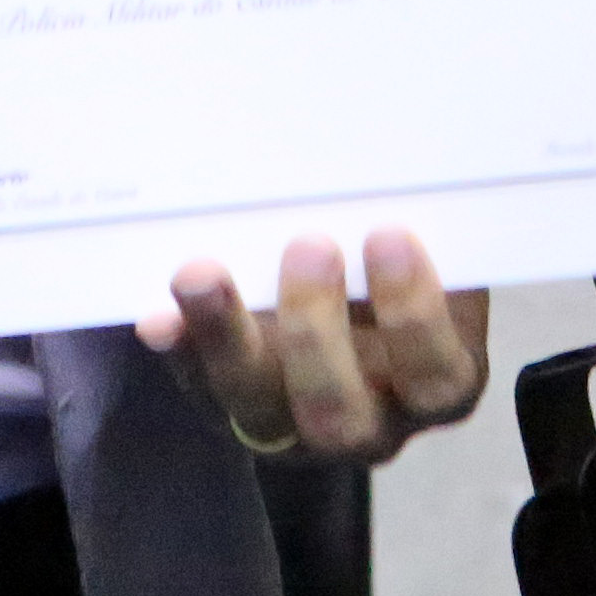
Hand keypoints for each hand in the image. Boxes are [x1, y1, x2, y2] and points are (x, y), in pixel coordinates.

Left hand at [137, 228, 489, 461]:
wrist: (360, 305)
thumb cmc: (402, 268)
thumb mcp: (430, 254)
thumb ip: (417, 228)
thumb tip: (389, 163)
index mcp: (438, 382)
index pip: (437, 374)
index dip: (415, 316)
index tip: (388, 236)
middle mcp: (371, 425)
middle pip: (340, 413)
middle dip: (316, 331)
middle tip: (308, 244)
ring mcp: (295, 432)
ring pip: (259, 410)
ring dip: (227, 338)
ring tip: (201, 272)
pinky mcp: (232, 415)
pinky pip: (201, 391)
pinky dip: (180, 350)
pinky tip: (157, 317)